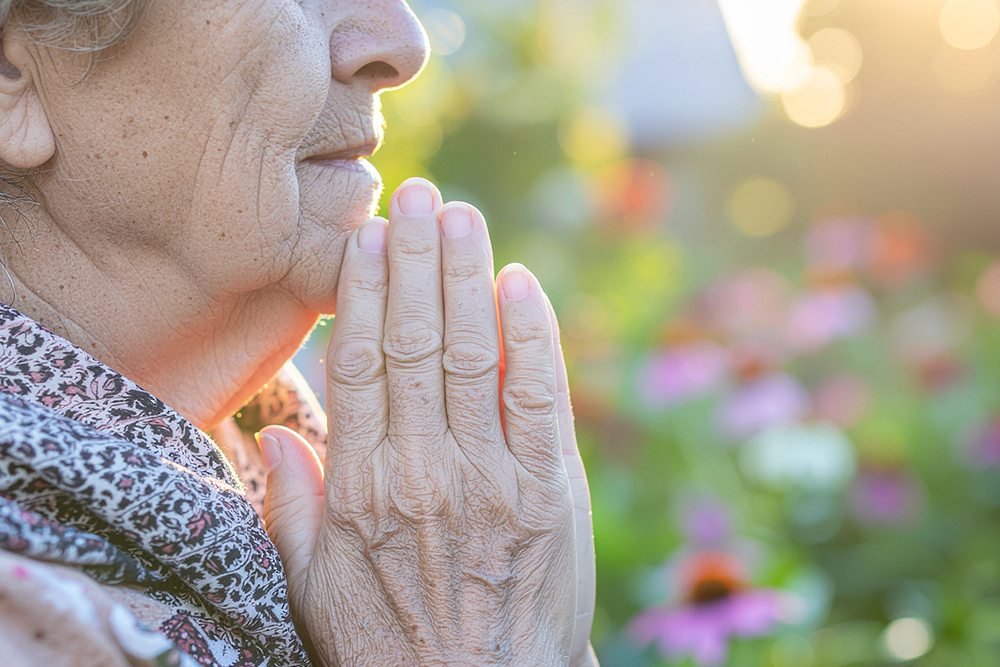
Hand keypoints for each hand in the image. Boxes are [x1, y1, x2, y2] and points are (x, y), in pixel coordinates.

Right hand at [260, 177, 595, 665]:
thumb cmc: (390, 641)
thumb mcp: (313, 587)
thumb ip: (290, 508)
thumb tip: (280, 434)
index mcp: (361, 486)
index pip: (361, 362)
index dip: (367, 290)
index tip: (368, 235)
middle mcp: (423, 468)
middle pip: (417, 341)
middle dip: (417, 259)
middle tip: (418, 195)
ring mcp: (490, 476)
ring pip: (473, 354)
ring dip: (466, 276)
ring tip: (460, 214)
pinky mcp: (548, 490)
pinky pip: (539, 396)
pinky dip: (532, 336)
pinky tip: (521, 284)